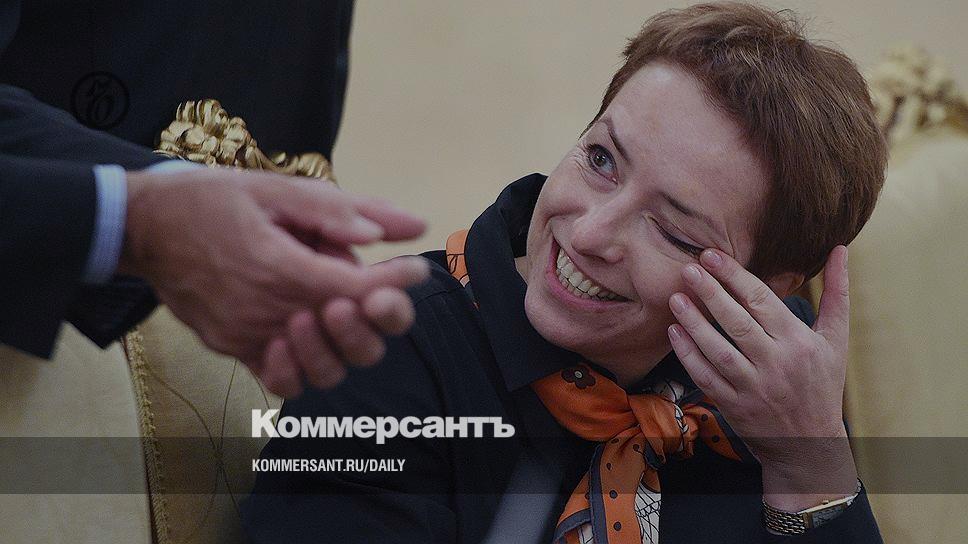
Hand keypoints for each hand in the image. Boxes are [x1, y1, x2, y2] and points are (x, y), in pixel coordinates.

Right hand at [120, 167, 429, 396]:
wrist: (143, 226)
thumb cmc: (212, 200)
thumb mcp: (280, 189)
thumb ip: (345, 211)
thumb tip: (409, 227)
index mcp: (279, 267)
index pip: (360, 290)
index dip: (398, 283)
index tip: (414, 269)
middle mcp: (264, 312)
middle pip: (351, 344)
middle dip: (377, 318)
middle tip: (373, 286)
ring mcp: (246, 337)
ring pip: (321, 369)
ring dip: (343, 341)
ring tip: (335, 303)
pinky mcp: (231, 348)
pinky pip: (280, 377)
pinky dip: (304, 362)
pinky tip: (306, 328)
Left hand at [666, 247, 857, 507]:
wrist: (809, 444)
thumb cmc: (821, 384)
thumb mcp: (835, 340)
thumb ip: (836, 294)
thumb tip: (841, 249)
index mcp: (799, 342)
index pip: (762, 301)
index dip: (735, 276)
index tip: (712, 255)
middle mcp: (776, 364)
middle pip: (738, 322)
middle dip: (711, 293)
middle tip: (689, 269)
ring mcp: (753, 387)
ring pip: (718, 350)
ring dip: (694, 323)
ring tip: (676, 297)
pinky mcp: (733, 405)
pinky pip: (705, 377)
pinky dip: (688, 355)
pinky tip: (674, 332)